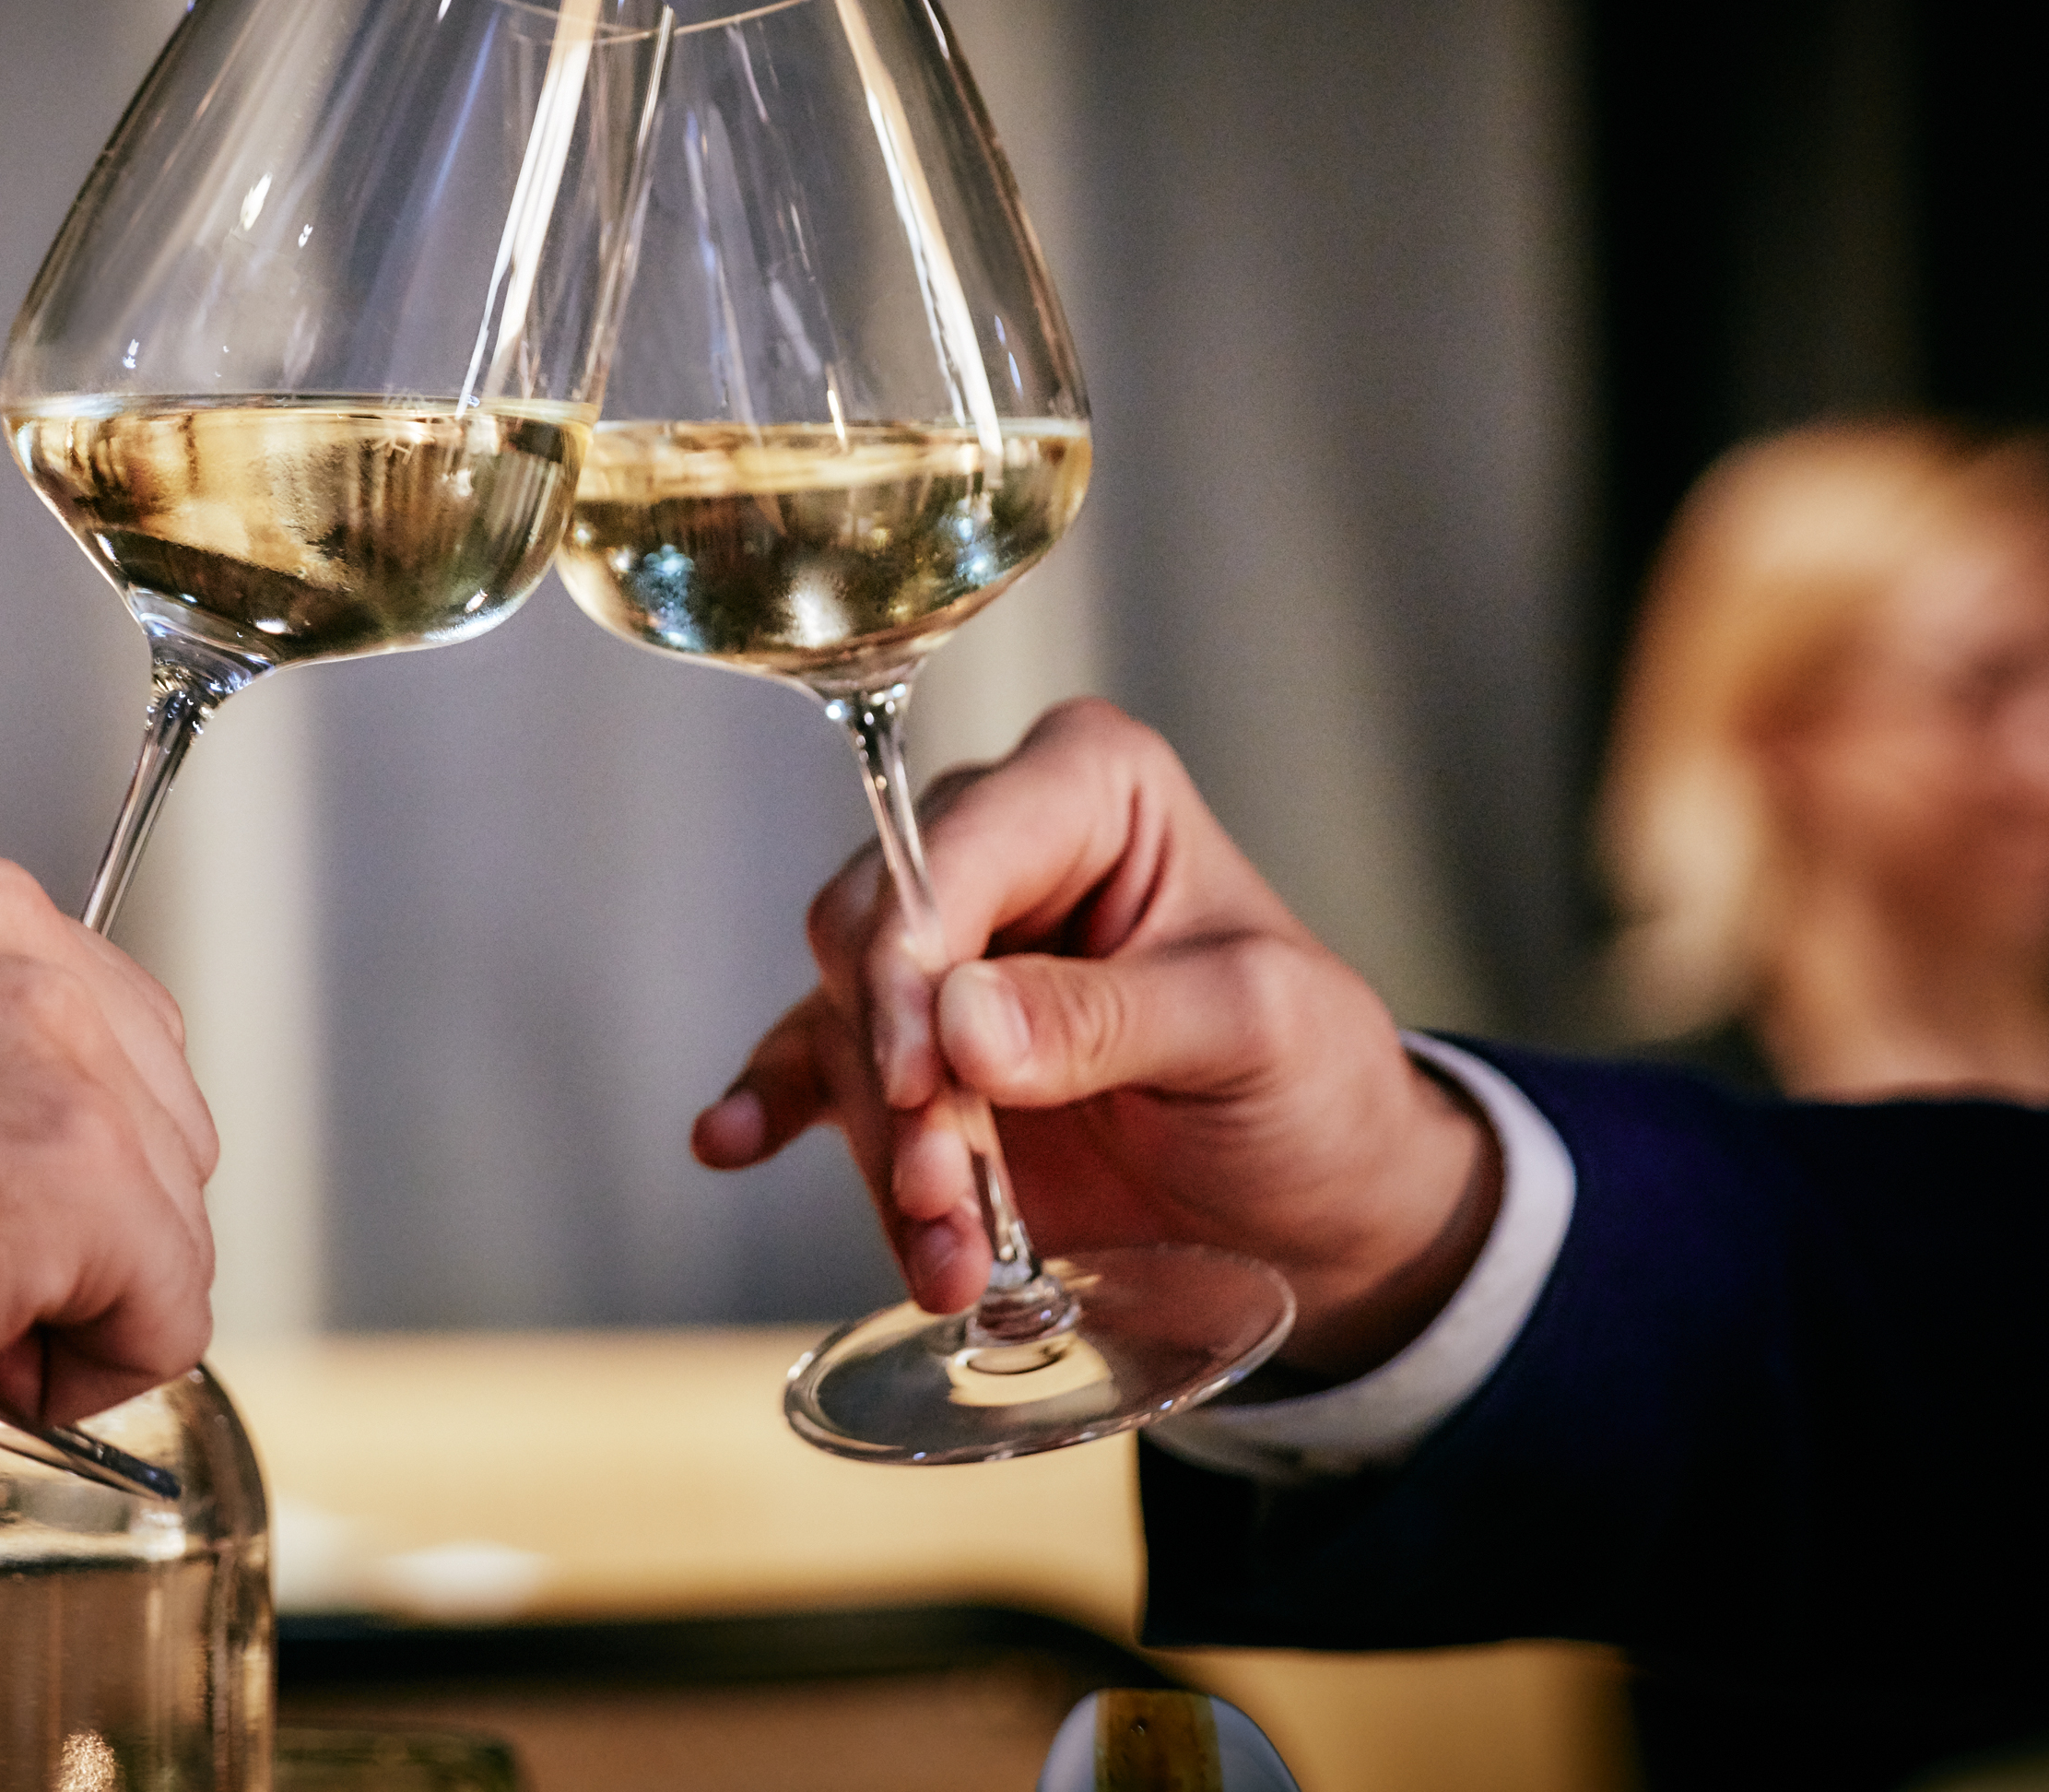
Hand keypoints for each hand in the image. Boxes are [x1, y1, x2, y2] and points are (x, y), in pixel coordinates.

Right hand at [694, 701, 1498, 1380]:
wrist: (1314, 1210)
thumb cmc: (1311, 1085)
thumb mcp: (1255, 1033)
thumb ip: (1109, 1016)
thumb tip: (958, 1019)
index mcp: (1089, 787)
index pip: (950, 853)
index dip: (913, 965)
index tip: (917, 1080)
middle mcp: (1000, 848)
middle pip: (874, 940)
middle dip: (900, 1085)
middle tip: (947, 1199)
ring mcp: (944, 951)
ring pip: (843, 1029)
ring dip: (882, 1157)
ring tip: (943, 1261)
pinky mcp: (907, 1051)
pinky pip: (808, 1066)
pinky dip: (771, 1108)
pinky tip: (734, 1141)